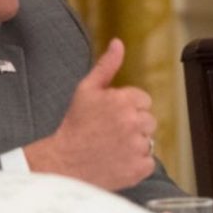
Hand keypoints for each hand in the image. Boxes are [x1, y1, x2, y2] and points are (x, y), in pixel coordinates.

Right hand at [25, 38, 156, 190]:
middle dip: (134, 125)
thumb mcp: (86, 90)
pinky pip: (148, 162)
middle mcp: (134, 122)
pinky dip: (137, 164)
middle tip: (111, 133)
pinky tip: (118, 161)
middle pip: (149, 121)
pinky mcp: (139, 168)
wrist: (63, 163)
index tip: (112, 117)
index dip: (128, 108)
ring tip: (112, 147)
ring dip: (135, 144)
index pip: (144, 101)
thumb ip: (106, 66)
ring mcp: (137, 146)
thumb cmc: (75, 125)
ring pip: (149, 141)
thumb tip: (118, 44)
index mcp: (124, 101)